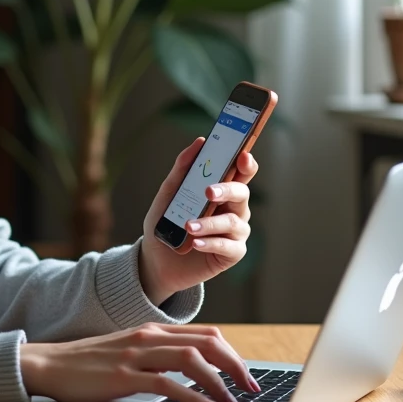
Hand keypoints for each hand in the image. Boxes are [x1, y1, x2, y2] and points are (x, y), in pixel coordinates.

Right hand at [19, 322, 260, 401]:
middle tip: (252, 389)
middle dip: (236, 366)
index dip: (233, 355)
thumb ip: (159, 354)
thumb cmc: (90, 362)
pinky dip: (192, 396)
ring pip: (191, 360)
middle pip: (206, 343)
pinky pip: (166, 384)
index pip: (206, 335)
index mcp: (153, 330)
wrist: (49, 364)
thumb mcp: (131, 351)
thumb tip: (196, 371)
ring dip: (219, 382)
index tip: (246, 376)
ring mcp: (136, 355)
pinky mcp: (123, 376)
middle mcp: (148, 337)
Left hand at [139, 138, 257, 304]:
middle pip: (242, 193)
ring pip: (233, 221)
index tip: (242, 155)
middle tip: (209, 192)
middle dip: (227, 190)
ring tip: (188, 226)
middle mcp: (233, 209)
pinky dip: (211, 242)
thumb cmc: (167, 223)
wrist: (156, 259)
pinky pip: (229, 246)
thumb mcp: (169, 194)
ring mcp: (235, 232)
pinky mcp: (232, 254)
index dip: (246, 163)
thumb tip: (200, 142)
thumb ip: (183, 169)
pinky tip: (195, 243)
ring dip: (210, 222)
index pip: (241, 173)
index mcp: (222, 191)